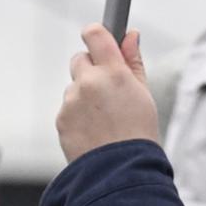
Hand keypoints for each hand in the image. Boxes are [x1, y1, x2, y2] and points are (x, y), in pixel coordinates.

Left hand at [58, 24, 158, 161]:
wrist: (121, 171)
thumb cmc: (138, 133)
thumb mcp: (144, 94)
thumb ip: (134, 62)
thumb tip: (130, 36)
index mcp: (113, 72)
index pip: (95, 34)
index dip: (97, 35)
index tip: (100, 41)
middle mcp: (88, 82)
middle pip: (80, 59)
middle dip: (90, 69)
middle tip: (108, 89)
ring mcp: (71, 101)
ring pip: (74, 88)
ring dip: (84, 96)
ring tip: (104, 119)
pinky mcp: (61, 119)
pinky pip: (68, 109)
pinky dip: (78, 116)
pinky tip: (94, 131)